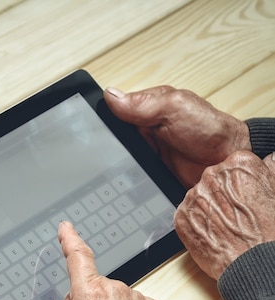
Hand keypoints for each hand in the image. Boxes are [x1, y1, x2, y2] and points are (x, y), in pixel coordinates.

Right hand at [104, 85, 250, 187]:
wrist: (228, 162)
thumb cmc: (209, 129)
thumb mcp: (174, 107)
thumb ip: (143, 103)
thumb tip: (110, 96)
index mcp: (144, 112)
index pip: (111, 116)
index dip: (97, 124)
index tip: (85, 132)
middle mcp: (142, 136)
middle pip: (110, 145)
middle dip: (102, 154)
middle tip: (94, 162)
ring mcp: (145, 160)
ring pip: (117, 167)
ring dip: (113, 173)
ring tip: (106, 180)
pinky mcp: (150, 181)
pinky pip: (131, 185)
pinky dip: (126, 188)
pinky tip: (120, 191)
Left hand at [174, 151, 274, 279]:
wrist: (253, 263)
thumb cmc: (268, 231)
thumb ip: (271, 168)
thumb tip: (269, 159)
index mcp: (238, 163)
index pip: (234, 165)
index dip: (241, 184)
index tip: (245, 196)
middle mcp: (212, 175)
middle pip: (215, 180)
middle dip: (223, 195)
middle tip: (236, 215)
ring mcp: (194, 197)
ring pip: (200, 198)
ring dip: (210, 209)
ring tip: (227, 227)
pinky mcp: (181, 217)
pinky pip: (188, 216)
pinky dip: (198, 224)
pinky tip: (214, 234)